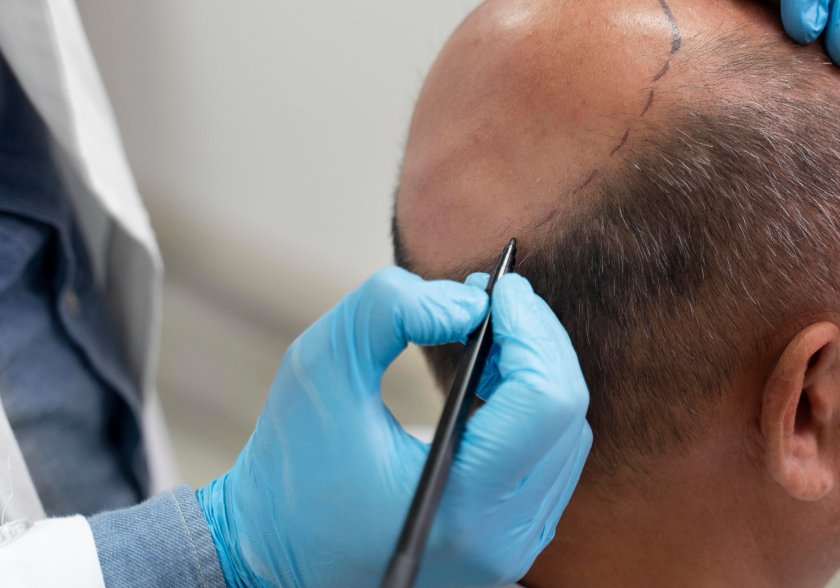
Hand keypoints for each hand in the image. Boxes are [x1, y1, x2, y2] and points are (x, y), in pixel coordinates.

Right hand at [196, 267, 592, 587]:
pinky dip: (532, 409)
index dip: (532, 330)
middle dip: (538, 341)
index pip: (545, 402)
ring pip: (568, 437)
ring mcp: (509, 552)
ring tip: (493, 330)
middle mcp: (498, 541)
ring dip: (538, 371)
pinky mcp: (506, 547)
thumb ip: (390, 310)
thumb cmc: (291, 464)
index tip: (504, 288)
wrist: (271, 552)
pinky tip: (494, 377)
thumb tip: (469, 302)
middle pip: (566, 415)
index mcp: (457, 504)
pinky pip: (550, 463)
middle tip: (501, 296)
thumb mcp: (319, 364)